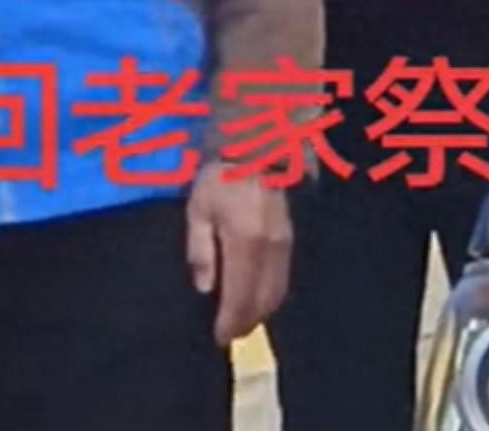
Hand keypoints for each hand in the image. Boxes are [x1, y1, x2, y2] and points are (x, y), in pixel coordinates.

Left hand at [186, 164, 292, 345]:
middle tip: (228, 333)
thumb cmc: (219, 179)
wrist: (254, 151)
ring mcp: (284, 244)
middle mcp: (269, 248)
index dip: (229, 322)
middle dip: (246, 323)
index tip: (218, 337)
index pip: (240, 297)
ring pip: (277, 292)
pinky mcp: (289, 239)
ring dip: (260, 312)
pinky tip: (255, 296)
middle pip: (262, 301)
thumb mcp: (198, 210)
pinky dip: (270, 295)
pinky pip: (282, 278)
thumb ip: (200, 250)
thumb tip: (205, 289)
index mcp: (245, 242)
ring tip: (240, 320)